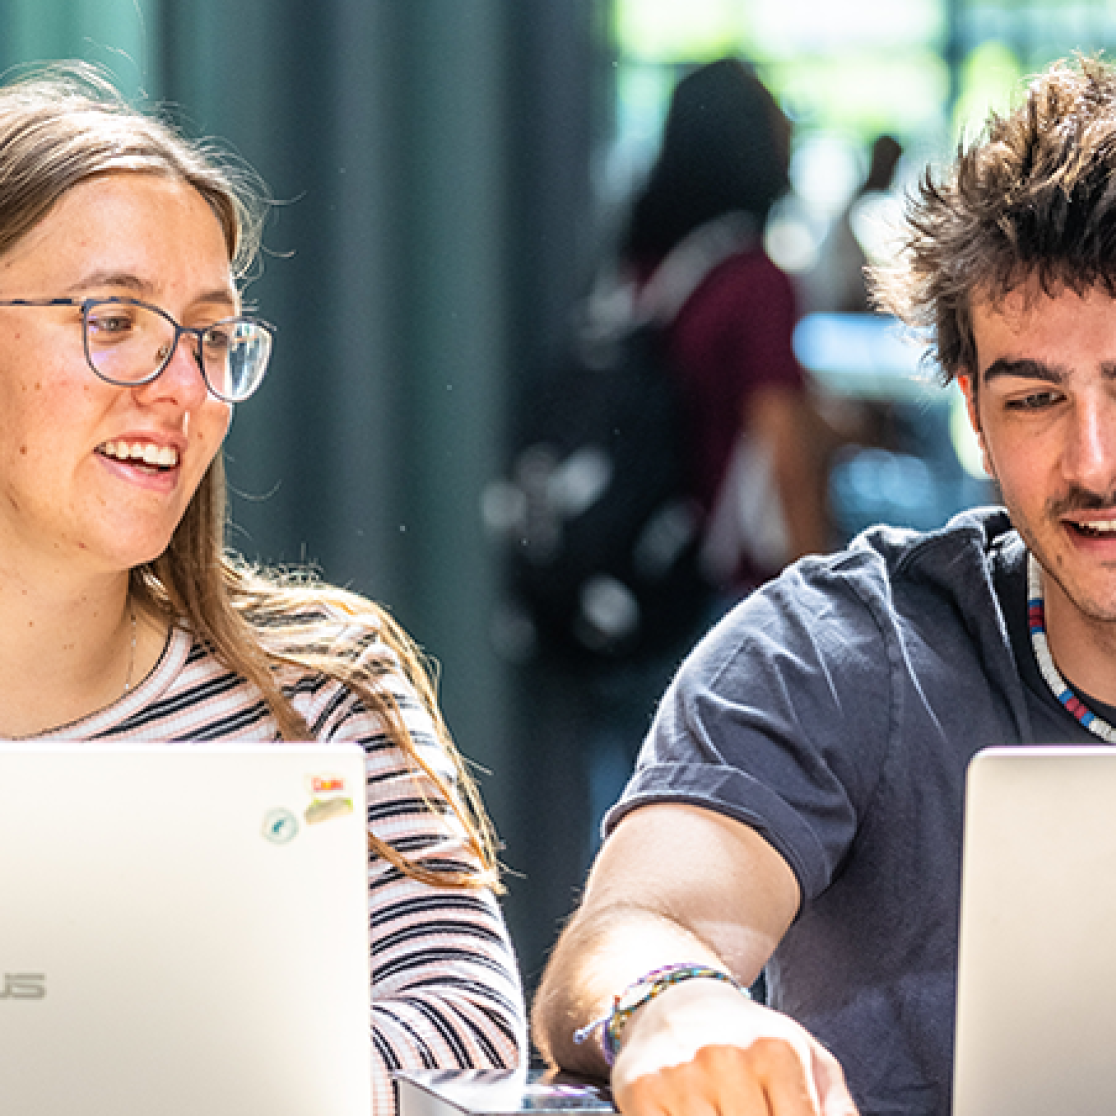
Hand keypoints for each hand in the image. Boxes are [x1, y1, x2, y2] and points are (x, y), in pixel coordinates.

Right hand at [610, 978, 858, 1114]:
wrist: (675, 1000)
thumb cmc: (751, 1041)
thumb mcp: (807, 1060)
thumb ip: (838, 1111)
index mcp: (776, 1050)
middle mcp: (726, 1057)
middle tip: (746, 1112)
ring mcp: (680, 1075)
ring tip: (724, 1111)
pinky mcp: (640, 1091)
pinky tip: (689, 1114)